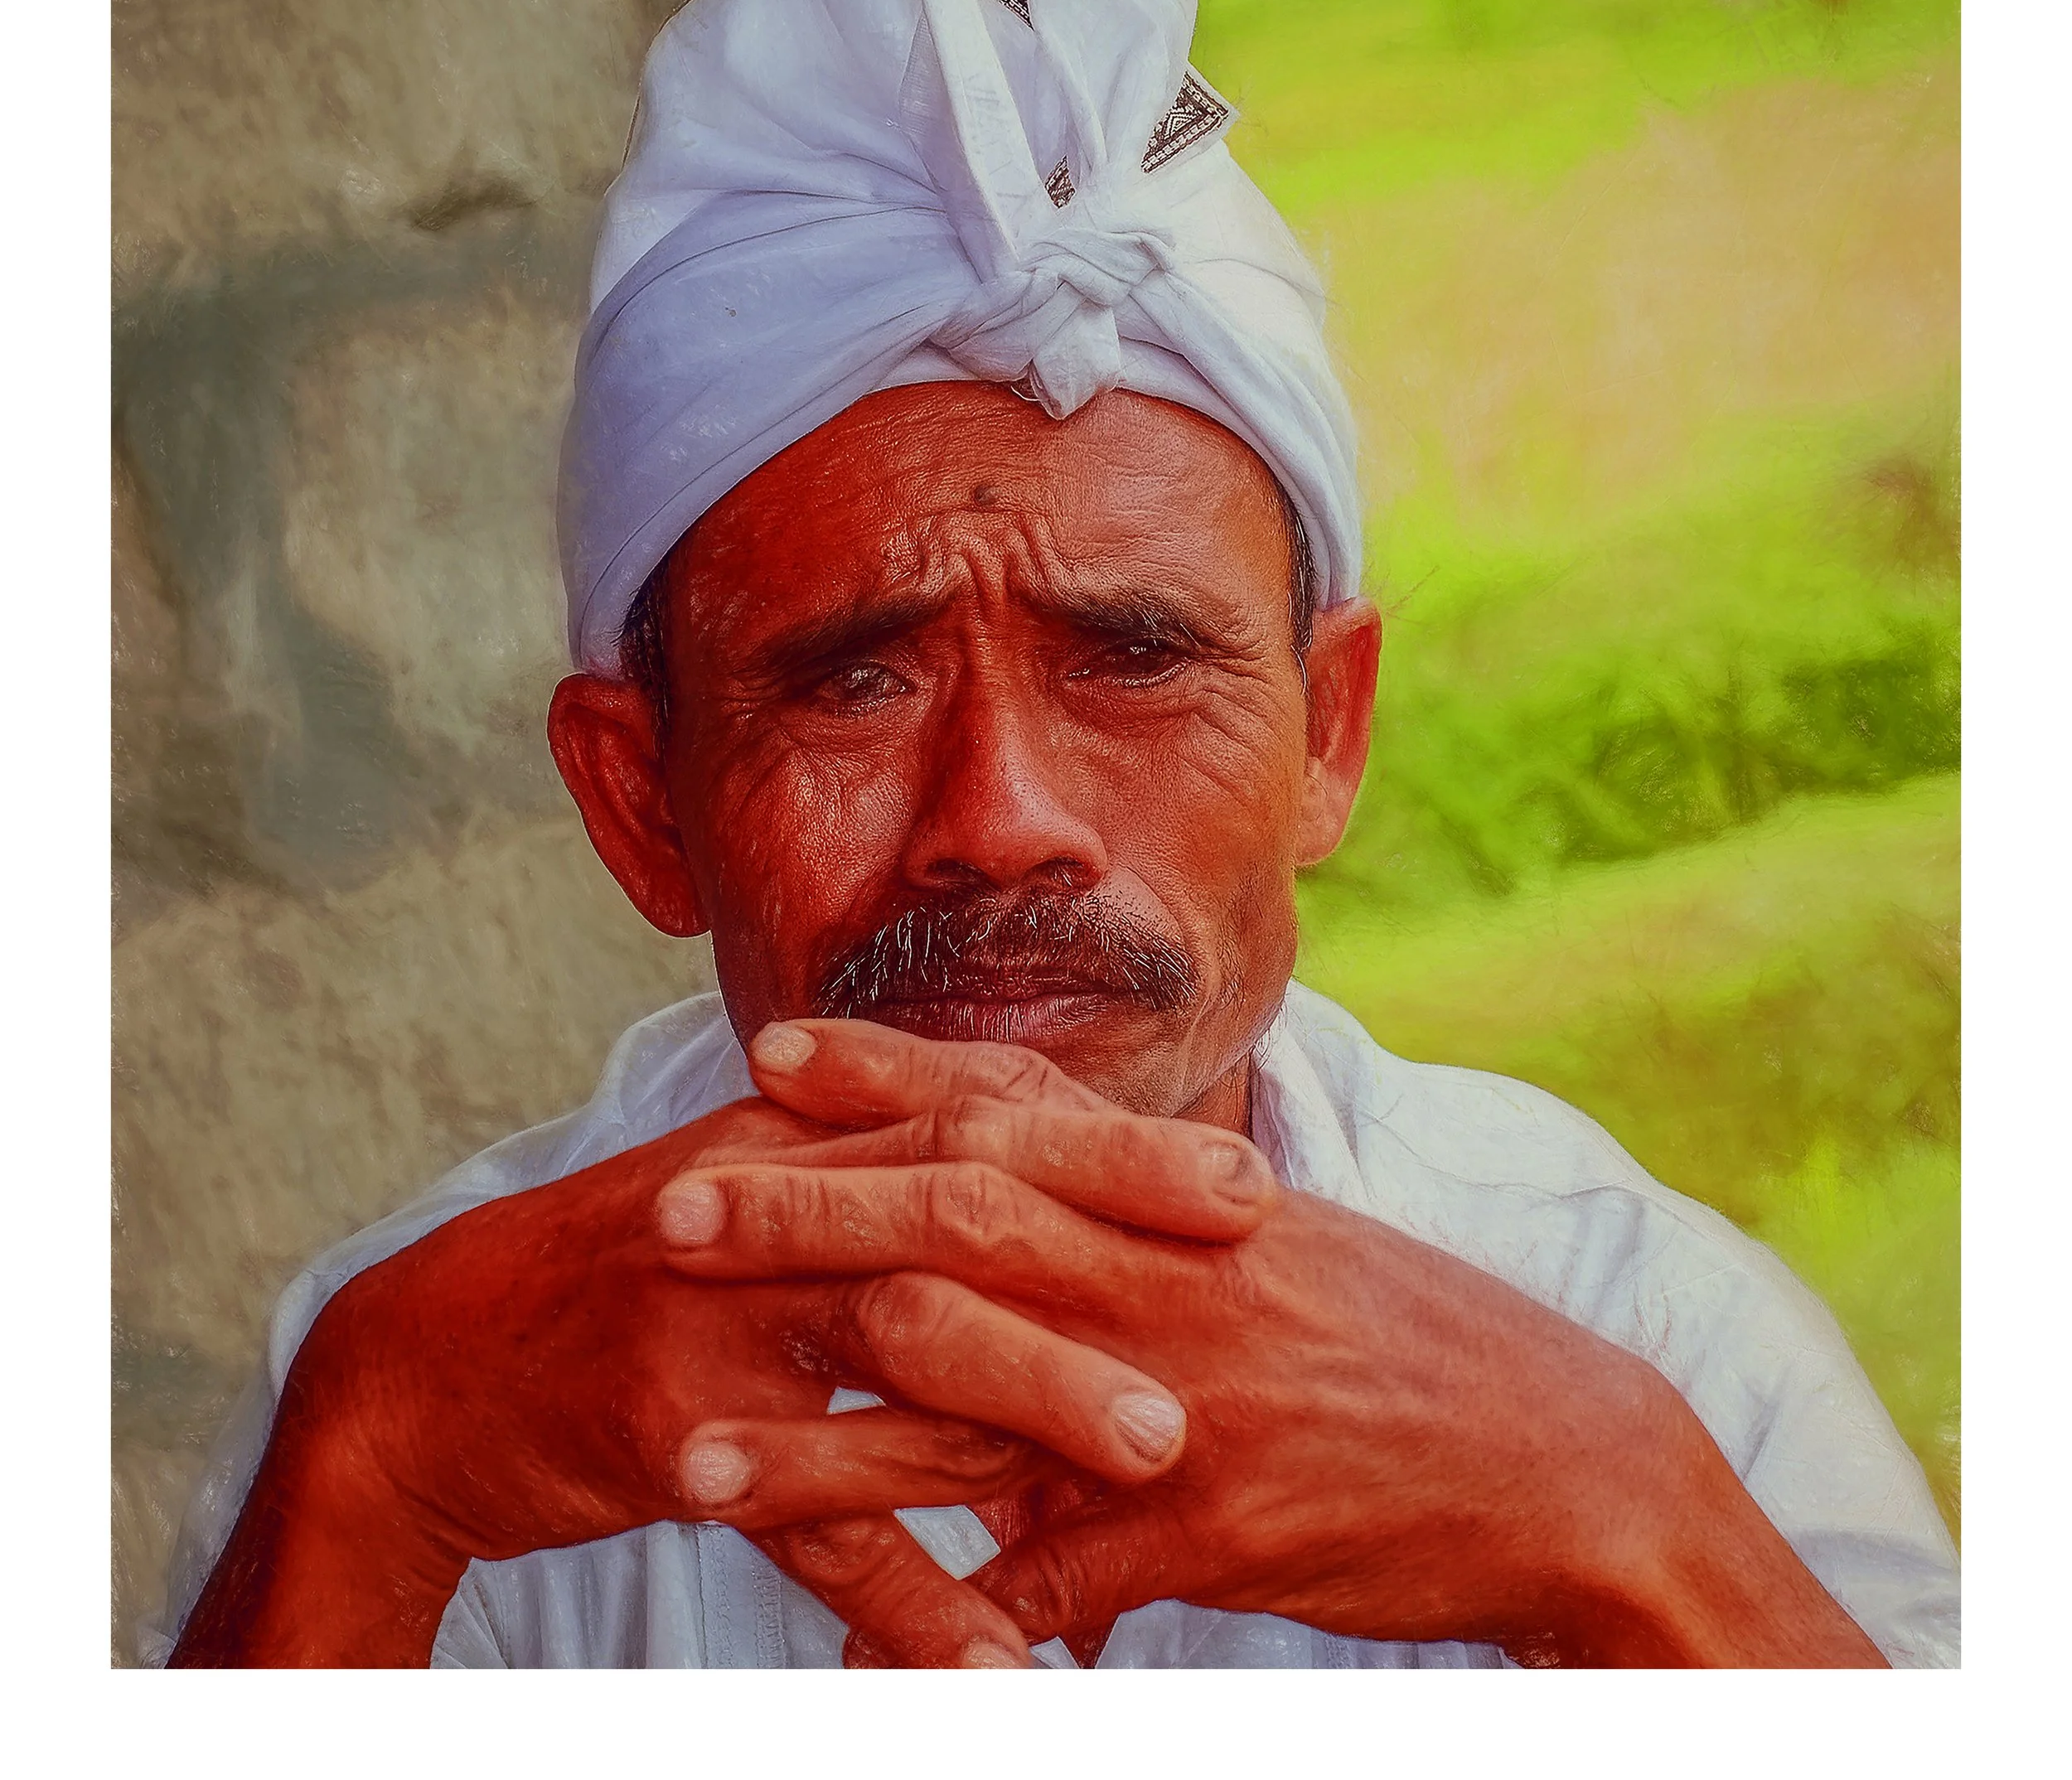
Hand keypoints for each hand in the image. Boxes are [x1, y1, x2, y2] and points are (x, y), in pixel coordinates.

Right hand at [171, 1050, 1272, 1667]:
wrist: (442, 1353)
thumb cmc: (638, 1266)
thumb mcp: (758, 1181)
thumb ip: (885, 1164)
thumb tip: (1038, 1160)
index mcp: (806, 1136)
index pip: (984, 1116)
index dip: (1116, 1144)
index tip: (1244, 1181)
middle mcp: (769, 1201)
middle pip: (958, 1201)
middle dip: (1108, 1230)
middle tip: (1251, 1272)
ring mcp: (716, 1311)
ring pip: (895, 1345)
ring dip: (1030, 1401)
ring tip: (1160, 1457)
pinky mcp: (660, 1426)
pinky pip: (801, 1523)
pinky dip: (899, 1595)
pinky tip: (993, 1663)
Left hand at [674, 1024, 1889, 1668]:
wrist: (1565, 1454)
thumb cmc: (1410, 1338)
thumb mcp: (1278, 1249)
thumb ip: (1151, 1219)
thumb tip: (1041, 1190)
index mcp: (1183, 1199)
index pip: (1009, 1107)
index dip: (884, 1071)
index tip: (768, 1048)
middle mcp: (1167, 1276)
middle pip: (954, 1222)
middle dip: (802, 1213)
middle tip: (668, 1204)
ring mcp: (1181, 1403)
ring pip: (964, 1413)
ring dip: (819, 1444)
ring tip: (687, 1454)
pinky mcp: (1205, 1536)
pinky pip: (1047, 1589)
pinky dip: (945, 1628)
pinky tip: (847, 1658)